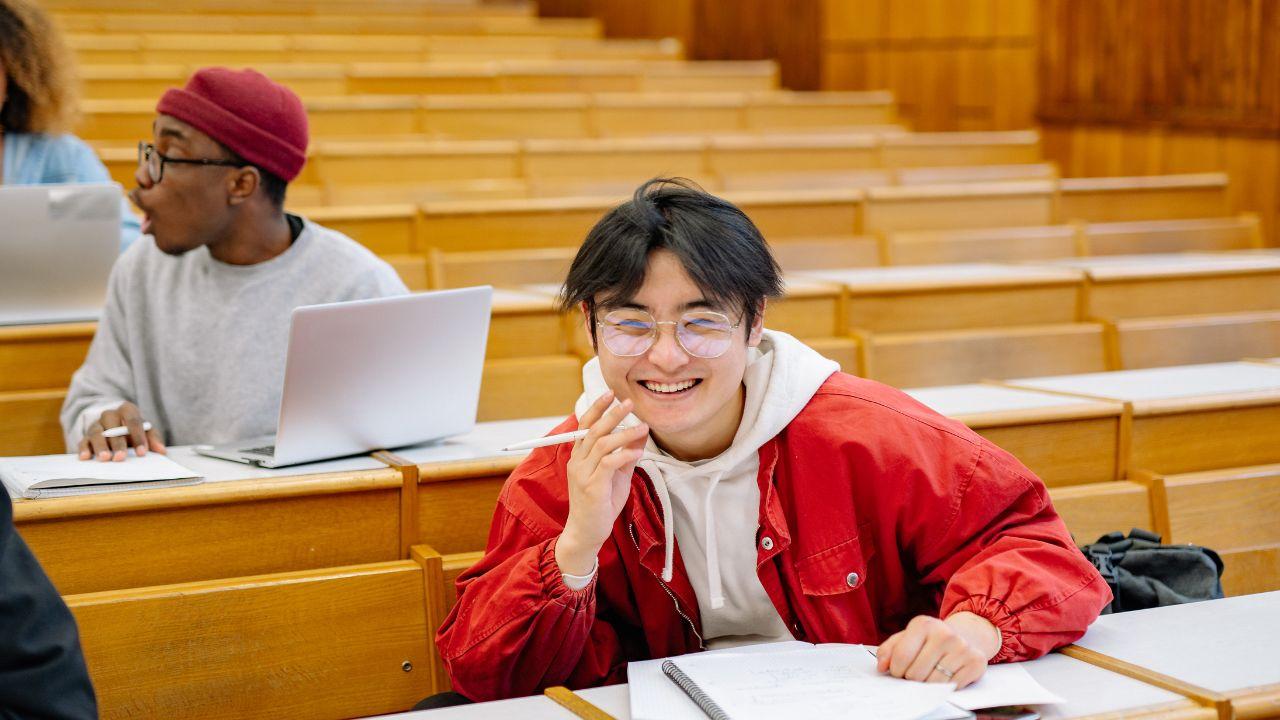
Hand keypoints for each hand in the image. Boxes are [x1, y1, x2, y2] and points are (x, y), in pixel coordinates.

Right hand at [78, 401, 165, 461]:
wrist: (115, 423)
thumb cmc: (133, 428)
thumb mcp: (146, 430)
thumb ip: (153, 439)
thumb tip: (162, 451)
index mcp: (127, 410)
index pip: (133, 421)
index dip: (138, 437)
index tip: (142, 452)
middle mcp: (110, 415)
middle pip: (113, 427)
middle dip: (117, 443)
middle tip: (121, 457)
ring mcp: (97, 425)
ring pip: (97, 433)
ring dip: (100, 446)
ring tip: (105, 458)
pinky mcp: (86, 435)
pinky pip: (83, 441)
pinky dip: (84, 449)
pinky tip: (86, 457)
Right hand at [555, 391, 648, 575]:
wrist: (587, 532)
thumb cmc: (600, 503)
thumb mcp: (617, 474)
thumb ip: (626, 453)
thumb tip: (641, 432)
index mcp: (579, 456)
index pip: (584, 425)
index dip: (596, 408)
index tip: (610, 394)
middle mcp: (577, 462)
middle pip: (593, 430)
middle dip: (612, 414)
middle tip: (629, 403)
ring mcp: (583, 474)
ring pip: (602, 444)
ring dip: (624, 434)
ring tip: (643, 428)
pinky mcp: (592, 487)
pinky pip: (608, 464)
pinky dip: (624, 455)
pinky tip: (637, 453)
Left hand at [876, 612, 1000, 688]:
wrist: (967, 634)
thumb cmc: (931, 639)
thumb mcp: (907, 637)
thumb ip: (889, 650)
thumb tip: (881, 667)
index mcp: (923, 624)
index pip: (901, 658)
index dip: (896, 670)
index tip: (898, 670)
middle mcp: (945, 633)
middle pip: (916, 674)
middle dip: (912, 678)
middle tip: (917, 671)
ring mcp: (962, 648)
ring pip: (933, 683)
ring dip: (928, 684)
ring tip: (931, 672)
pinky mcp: (976, 662)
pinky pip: (951, 686)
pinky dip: (945, 686)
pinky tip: (946, 673)